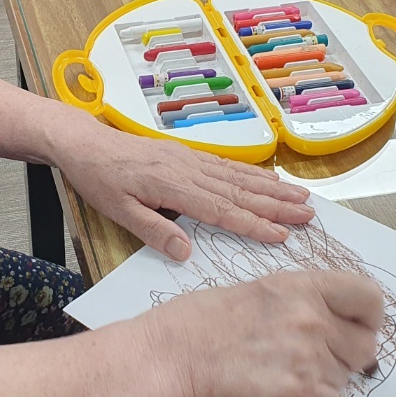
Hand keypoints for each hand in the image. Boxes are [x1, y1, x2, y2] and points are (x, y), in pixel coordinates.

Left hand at [50, 116, 312, 259]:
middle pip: (240, 191)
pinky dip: (252, 172)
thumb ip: (152, 231)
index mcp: (173, 187)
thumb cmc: (99, 180)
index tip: (282, 237)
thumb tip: (186, 253)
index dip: (253, 224)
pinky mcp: (187, 154)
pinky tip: (269, 178)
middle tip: (309, 216)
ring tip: (301, 197)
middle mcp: (188, 170)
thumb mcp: (117, 211)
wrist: (86, 143)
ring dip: (272, 188)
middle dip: (276, 205)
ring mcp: (190, 159)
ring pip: (239, 176)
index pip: (221, 210)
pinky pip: (227, 164)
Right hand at [147, 270, 385, 396]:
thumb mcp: (260, 292)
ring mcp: (310, 358)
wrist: (174, 358)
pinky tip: (278, 393)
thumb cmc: (202, 323)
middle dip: (347, 356)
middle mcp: (313, 318)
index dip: (369, 317)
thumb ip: (302, 303)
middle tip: (313, 359)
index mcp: (303, 286)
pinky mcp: (303, 395)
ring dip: (324, 380)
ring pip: (347, 379)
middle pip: (366, 347)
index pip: (370, 297)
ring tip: (282, 373)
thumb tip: (334, 323)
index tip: (359, 327)